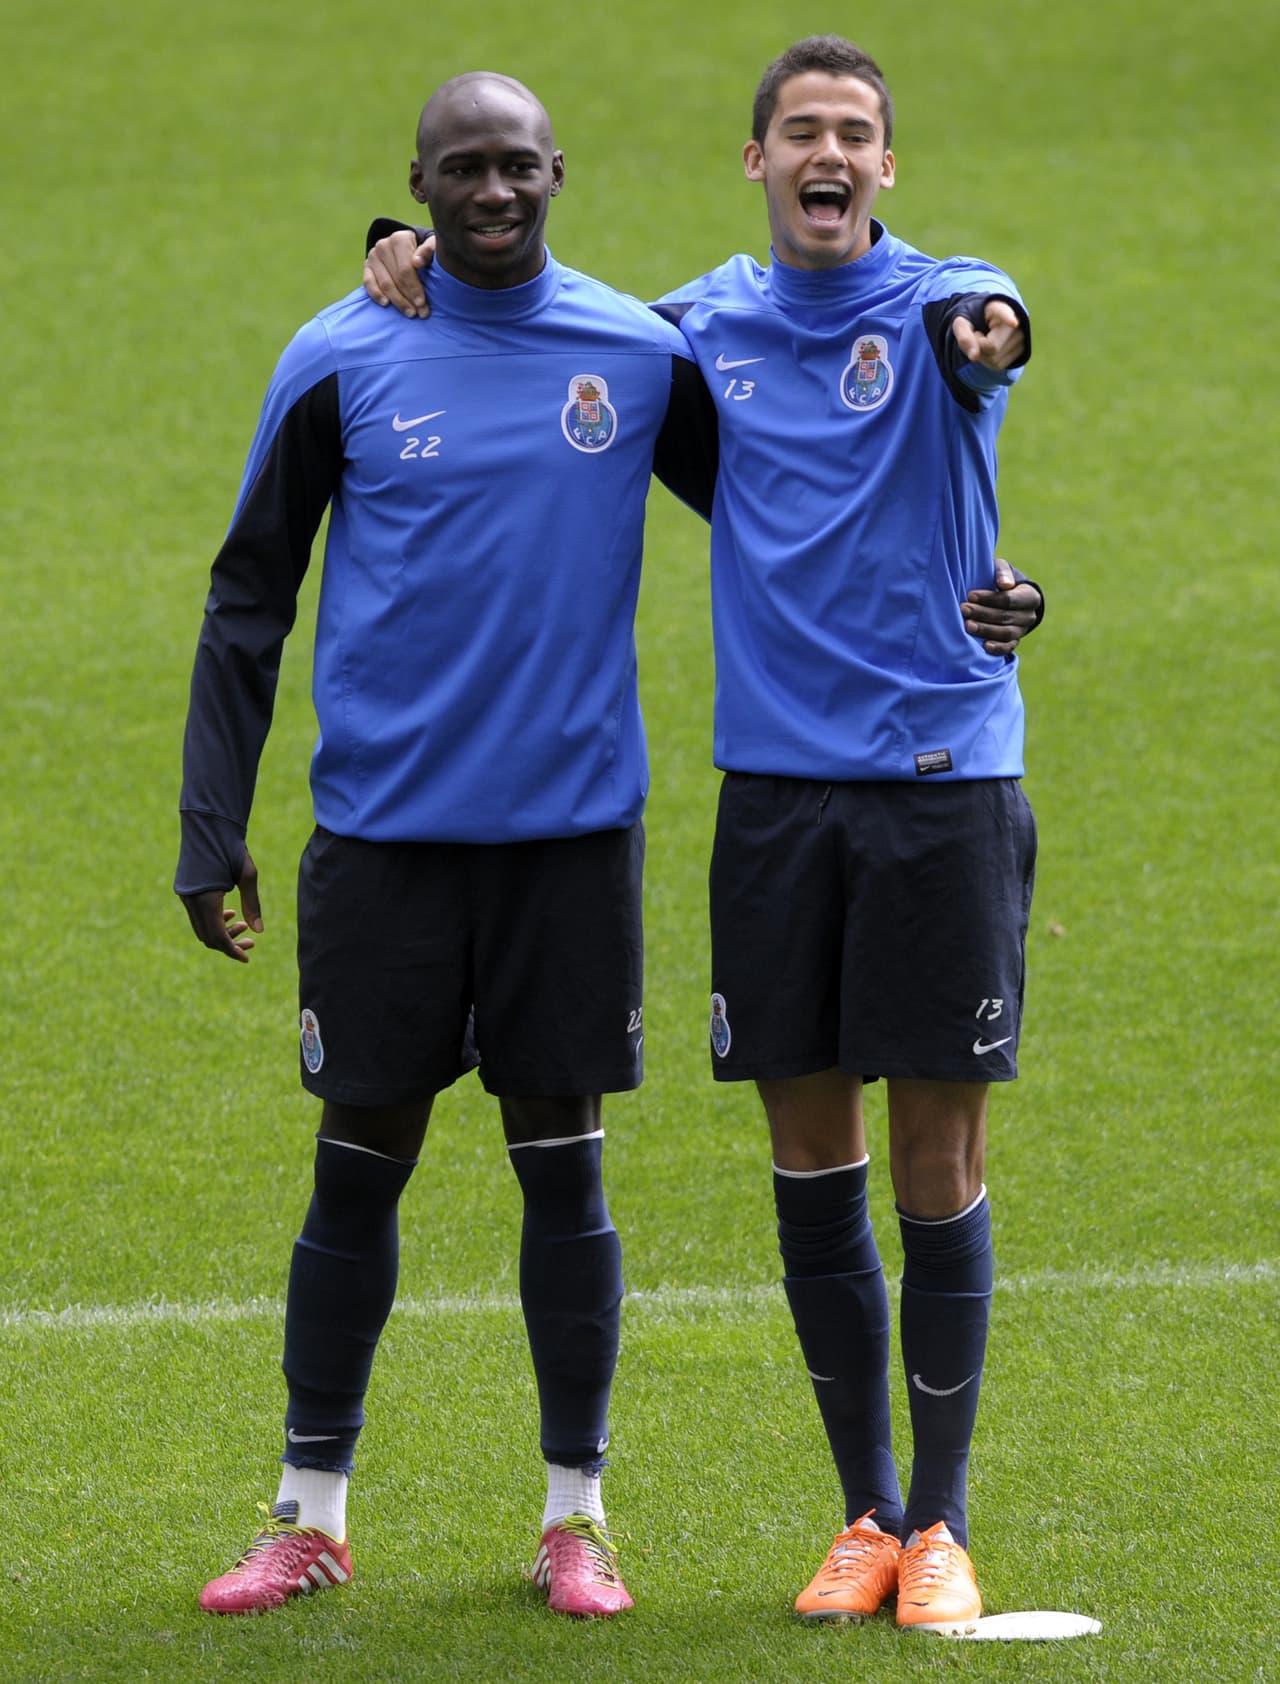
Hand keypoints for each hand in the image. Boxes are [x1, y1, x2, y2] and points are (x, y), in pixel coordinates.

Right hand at [181, 848, 262, 962]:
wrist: (209, 824)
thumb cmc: (232, 847)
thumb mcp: (248, 875)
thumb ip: (253, 904)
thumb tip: (259, 932)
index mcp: (205, 898)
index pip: (216, 936)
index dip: (231, 950)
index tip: (246, 958)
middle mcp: (191, 899)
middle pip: (207, 936)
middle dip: (228, 943)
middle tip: (251, 943)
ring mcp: (185, 895)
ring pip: (201, 926)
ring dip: (220, 931)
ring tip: (243, 925)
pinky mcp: (185, 889)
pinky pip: (197, 914)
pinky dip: (213, 919)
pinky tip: (230, 912)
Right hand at [363, 230, 435, 317]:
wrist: (409, 248)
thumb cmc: (424, 251)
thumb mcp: (432, 246)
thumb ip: (428, 251)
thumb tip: (417, 262)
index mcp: (400, 239)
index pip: (406, 268)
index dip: (414, 287)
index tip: (422, 302)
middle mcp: (384, 245)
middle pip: (396, 278)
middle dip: (409, 298)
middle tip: (420, 313)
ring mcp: (373, 255)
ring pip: (384, 283)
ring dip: (397, 301)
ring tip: (410, 313)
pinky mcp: (367, 266)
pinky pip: (368, 282)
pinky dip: (376, 294)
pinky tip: (386, 304)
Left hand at [952, 299, 1025, 369]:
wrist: (987, 320)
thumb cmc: (974, 318)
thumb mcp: (962, 322)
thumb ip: (964, 336)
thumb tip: (974, 357)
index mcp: (999, 307)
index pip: (1004, 312)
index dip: (1008, 318)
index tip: (1013, 323)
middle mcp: (1016, 321)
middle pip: (993, 347)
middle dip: (978, 346)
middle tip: (977, 334)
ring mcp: (1021, 337)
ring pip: (995, 360)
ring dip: (982, 355)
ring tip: (984, 339)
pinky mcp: (1022, 350)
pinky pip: (998, 366)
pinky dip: (988, 361)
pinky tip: (989, 348)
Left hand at [961, 558, 1042, 655]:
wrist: (1009, 597)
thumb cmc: (1002, 579)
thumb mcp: (1004, 569)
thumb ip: (1003, 572)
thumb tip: (1005, 584)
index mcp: (1031, 597)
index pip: (1009, 600)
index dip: (989, 598)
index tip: (970, 595)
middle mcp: (1029, 615)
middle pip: (1006, 617)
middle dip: (983, 614)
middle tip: (964, 610)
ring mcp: (1023, 630)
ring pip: (1006, 633)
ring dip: (986, 630)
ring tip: (968, 626)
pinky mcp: (1014, 642)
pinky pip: (1008, 647)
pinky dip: (997, 648)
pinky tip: (984, 646)